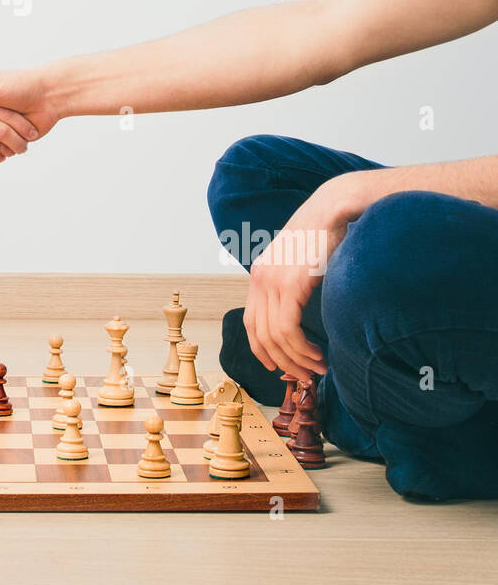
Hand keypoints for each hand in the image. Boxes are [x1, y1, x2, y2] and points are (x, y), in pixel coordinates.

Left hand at [243, 179, 357, 378]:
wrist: (333, 208)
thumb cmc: (325, 234)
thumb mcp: (301, 261)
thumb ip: (295, 284)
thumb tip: (304, 311)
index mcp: (260, 274)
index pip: (251, 322)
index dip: (262, 349)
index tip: (278, 367)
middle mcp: (260, 279)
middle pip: (260, 335)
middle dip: (282, 362)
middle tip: (304, 376)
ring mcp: (272, 282)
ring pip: (275, 338)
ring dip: (296, 360)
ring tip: (317, 369)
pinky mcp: (290, 286)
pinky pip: (288, 331)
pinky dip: (301, 350)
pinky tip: (316, 355)